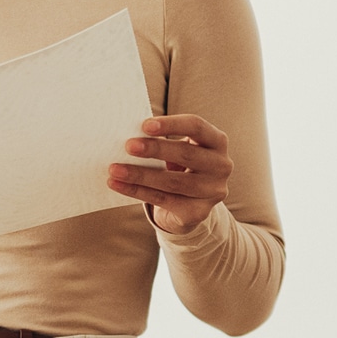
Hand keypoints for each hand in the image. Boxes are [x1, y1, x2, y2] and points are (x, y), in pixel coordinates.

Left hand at [107, 114, 233, 234]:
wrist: (189, 203)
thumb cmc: (179, 164)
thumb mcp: (176, 148)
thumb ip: (160, 139)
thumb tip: (127, 132)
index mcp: (216, 141)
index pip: (196, 126)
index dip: (171, 124)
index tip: (144, 125)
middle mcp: (221, 166)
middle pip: (186, 154)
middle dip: (155, 149)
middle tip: (128, 146)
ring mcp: (213, 191)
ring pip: (172, 181)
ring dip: (140, 174)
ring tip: (115, 169)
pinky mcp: (199, 212)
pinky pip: (163, 200)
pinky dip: (136, 191)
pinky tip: (117, 184)